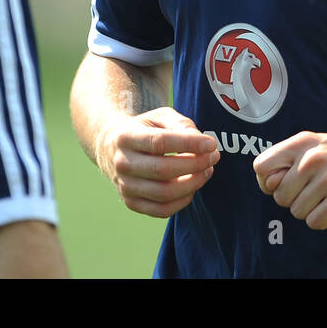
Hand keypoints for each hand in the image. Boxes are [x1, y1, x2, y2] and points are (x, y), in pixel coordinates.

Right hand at [98, 108, 219, 218]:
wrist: (113, 148)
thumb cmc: (144, 130)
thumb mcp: (160, 117)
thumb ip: (182, 125)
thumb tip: (202, 143)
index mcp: (126, 137)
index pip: (159, 142)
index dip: (188, 144)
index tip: (210, 143)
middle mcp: (122, 163)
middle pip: (163, 170)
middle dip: (195, 164)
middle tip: (213, 157)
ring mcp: (125, 186)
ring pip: (164, 193)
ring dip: (193, 184)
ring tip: (207, 171)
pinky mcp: (131, 203)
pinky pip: (161, 210)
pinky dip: (182, 201)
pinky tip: (192, 187)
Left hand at [252, 131, 326, 228]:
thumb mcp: (321, 147)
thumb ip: (291, 160)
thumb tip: (268, 185)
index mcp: (303, 141)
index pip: (261, 166)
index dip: (268, 182)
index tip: (285, 186)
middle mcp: (313, 157)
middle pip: (279, 195)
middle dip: (294, 200)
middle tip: (318, 191)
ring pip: (296, 211)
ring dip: (312, 210)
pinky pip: (314, 222)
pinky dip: (324, 220)